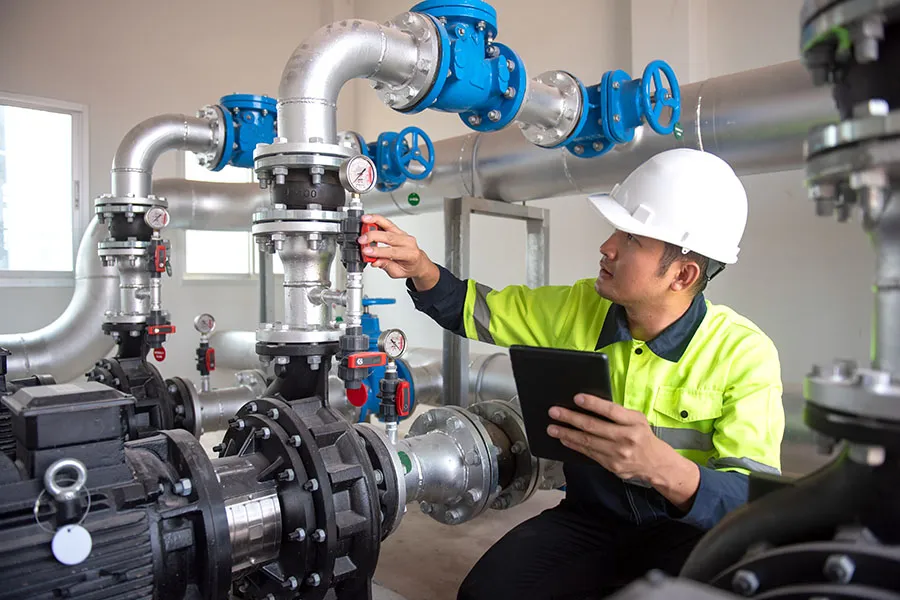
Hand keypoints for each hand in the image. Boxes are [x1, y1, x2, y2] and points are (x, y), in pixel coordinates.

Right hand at [359, 215, 439, 289]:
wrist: (418, 262)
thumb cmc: (410, 267)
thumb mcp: (398, 272)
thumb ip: (386, 266)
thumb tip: (375, 261)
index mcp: (410, 254)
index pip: (392, 251)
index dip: (378, 251)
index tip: (366, 251)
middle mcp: (408, 242)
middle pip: (389, 237)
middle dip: (373, 237)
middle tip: (362, 240)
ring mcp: (403, 234)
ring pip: (389, 225)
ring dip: (375, 221)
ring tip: (364, 220)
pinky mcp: (398, 230)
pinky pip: (387, 223)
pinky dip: (377, 219)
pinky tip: (369, 218)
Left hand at [547, 394, 668, 482]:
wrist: (655, 463)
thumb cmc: (642, 435)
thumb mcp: (637, 419)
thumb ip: (618, 413)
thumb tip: (591, 404)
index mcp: (633, 423)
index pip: (611, 411)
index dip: (593, 404)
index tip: (576, 398)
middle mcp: (626, 438)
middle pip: (594, 427)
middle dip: (571, 418)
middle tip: (554, 412)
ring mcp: (618, 454)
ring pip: (588, 442)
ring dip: (567, 434)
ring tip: (552, 428)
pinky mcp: (611, 465)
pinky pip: (589, 453)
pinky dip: (574, 445)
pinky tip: (564, 439)